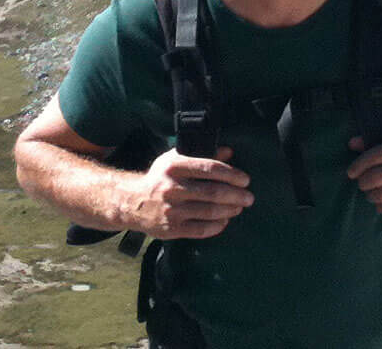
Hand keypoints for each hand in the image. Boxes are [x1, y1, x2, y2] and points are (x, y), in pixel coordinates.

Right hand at [121, 146, 252, 239]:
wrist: (132, 202)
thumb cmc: (159, 178)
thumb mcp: (175, 160)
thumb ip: (202, 155)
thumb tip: (229, 151)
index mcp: (174, 166)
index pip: (209, 168)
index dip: (231, 174)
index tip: (245, 179)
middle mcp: (172, 188)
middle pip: (213, 192)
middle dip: (236, 195)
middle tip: (249, 197)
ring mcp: (171, 210)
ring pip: (209, 211)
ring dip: (230, 210)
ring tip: (239, 207)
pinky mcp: (171, 229)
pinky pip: (201, 229)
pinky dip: (217, 226)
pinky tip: (224, 221)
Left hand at [346, 136, 381, 222]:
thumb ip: (377, 144)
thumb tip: (352, 143)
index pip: (378, 154)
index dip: (360, 164)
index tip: (351, 172)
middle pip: (376, 177)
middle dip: (363, 182)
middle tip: (363, 184)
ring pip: (381, 195)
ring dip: (371, 196)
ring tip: (373, 194)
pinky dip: (381, 208)